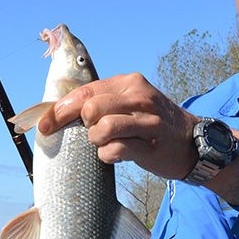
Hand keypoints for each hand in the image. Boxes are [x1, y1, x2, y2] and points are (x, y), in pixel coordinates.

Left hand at [37, 73, 197, 179]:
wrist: (194, 143)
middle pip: (90, 109)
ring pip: (101, 129)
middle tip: (95, 134)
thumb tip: (60, 111)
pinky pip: (114, 151)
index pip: (84, 92)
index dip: (59, 110)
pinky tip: (117, 155)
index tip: (44, 125)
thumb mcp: (132, 102)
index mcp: (129, 83)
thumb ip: (103, 101)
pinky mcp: (150, 146)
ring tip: (107, 143)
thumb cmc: (153, 124)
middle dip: (84, 126)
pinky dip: (108, 156)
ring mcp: (147, 122)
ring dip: (97, 142)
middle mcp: (139, 98)